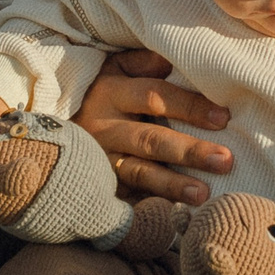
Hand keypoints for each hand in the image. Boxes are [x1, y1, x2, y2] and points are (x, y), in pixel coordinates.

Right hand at [71, 48, 232, 203]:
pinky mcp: (99, 185)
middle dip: (189, 151)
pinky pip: (127, 198)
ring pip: (138, 173)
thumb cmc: (98, 91)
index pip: (155, 97)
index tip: (223, 118)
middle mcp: (105, 128)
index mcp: (112, 92)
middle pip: (151, 140)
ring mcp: (100, 160)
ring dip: (171, 185)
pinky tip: (176, 213)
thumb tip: (174, 60)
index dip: (189, 107)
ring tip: (203, 194)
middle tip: (224, 160)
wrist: (49, 129)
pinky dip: (151, 206)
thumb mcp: (114, 67)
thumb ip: (144, 61)